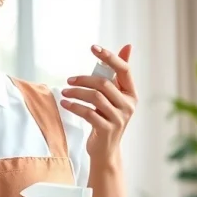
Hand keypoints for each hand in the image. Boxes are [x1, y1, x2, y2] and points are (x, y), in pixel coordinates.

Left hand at [60, 44, 137, 159]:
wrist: (106, 150)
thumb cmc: (107, 118)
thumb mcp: (114, 97)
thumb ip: (117, 75)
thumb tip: (128, 47)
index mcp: (131, 94)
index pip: (124, 70)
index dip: (109, 57)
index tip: (93, 47)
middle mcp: (129, 105)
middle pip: (105, 84)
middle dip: (84, 79)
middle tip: (69, 80)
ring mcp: (119, 118)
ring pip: (95, 97)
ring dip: (76, 92)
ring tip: (64, 92)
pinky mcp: (107, 129)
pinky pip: (88, 113)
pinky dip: (74, 106)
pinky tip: (65, 103)